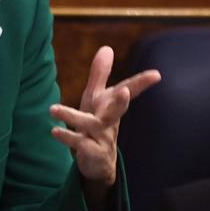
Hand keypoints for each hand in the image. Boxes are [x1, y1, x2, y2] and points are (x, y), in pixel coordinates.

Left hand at [50, 46, 161, 205]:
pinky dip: (68, 137)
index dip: (142, 83)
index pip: (129, 91)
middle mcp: (109, 121)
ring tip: (53, 108)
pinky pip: (80, 144)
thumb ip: (100, 74)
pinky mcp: (90, 153)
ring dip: (73, 116)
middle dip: (121, 102)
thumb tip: (107, 47)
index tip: (157, 75)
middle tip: (124, 92)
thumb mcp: (97, 98)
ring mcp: (101, 138)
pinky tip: (54, 130)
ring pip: (92, 126)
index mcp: (112, 106)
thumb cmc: (97, 124)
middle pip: (117, 111)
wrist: (97, 163)